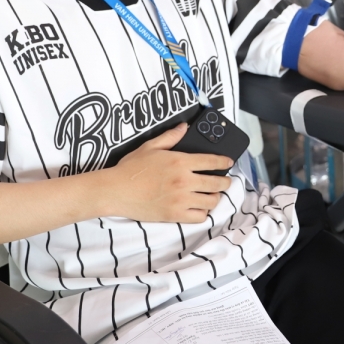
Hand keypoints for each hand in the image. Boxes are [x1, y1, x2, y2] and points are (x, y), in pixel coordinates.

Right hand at [101, 123, 233, 223]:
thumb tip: (185, 127)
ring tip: (211, 195)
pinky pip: (199, 216)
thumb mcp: (150, 146)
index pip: (212, 161)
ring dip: (215, 197)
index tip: (228, 162)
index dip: (224, 162)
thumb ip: (171, 137)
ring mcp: (181, 199)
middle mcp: (184, 180)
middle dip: (225, 182)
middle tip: (225, 181)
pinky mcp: (175, 215)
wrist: (115, 191)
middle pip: (217, 183)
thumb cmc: (131, 168)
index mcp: (180, 161)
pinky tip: (199, 207)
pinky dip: (203, 212)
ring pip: (211, 201)